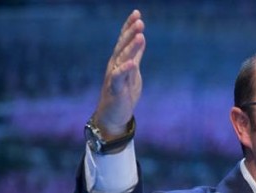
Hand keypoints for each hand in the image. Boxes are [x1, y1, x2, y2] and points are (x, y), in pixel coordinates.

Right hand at [93, 9, 145, 138]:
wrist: (114, 115)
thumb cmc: (123, 93)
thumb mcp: (133, 71)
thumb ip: (136, 55)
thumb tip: (141, 37)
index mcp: (120, 60)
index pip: (124, 40)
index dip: (129, 26)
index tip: (137, 13)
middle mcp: (114, 65)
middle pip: (123, 46)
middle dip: (130, 33)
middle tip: (139, 20)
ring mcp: (114, 76)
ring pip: (122, 58)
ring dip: (131, 47)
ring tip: (141, 36)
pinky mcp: (115, 88)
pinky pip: (119, 77)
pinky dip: (125, 69)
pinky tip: (132, 63)